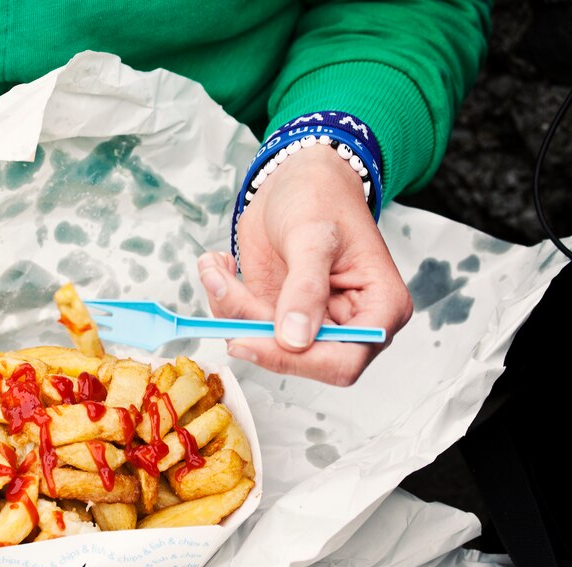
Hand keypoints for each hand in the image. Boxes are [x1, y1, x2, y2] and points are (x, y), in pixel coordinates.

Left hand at [198, 145, 411, 385]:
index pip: (344, 361)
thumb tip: (295, 340)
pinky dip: (221, 300)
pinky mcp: (276, 314)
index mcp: (379, 309)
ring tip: (216, 267)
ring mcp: (308, 321)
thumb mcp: (313, 236)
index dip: (297, 360)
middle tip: (224, 289)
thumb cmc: (320, 196)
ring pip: (262, 342)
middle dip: (254, 328)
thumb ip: (305, 288)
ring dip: (229, 308)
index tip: (252, 339)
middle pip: (299, 358)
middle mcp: (347, 324)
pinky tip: (217, 266)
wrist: (295, 177)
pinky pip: (243, 323)